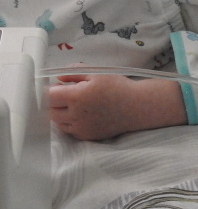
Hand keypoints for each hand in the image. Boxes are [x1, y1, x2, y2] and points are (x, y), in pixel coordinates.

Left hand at [49, 70, 187, 140]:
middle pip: (51, 111)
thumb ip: (75, 72)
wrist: (136, 106)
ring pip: (58, 123)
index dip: (51, 90)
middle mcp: (76, 115)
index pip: (49, 96)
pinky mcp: (87, 136)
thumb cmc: (118, 86)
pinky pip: (70, 130)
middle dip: (55, 102)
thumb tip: (58, 77)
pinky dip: (71, 123)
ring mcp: (81, 128)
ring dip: (61, 113)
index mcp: (77, 96)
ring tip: (76, 104)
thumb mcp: (98, 72)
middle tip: (67, 94)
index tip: (57, 86)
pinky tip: (84, 114)